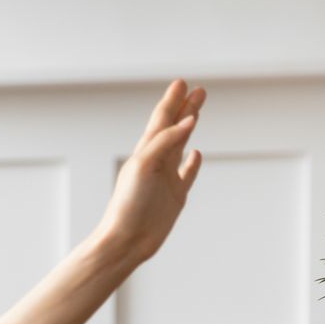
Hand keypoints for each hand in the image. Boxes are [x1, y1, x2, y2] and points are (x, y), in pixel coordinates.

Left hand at [96, 80, 204, 266]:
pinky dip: (192, 163)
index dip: (171, 101)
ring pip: (180, 146)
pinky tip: (197, 154)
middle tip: (198, 90)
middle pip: (173, 128)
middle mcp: (155, 162)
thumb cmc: (128, 205)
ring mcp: (166, 179)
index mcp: (145, 152)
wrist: (126, 241)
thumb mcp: (144, 165)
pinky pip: (186, 174)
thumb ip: (166, 141)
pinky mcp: (174, 197)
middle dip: (184, 108)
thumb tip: (189, 120)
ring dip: (189, 128)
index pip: (161, 120)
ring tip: (198, 111)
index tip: (181, 83)